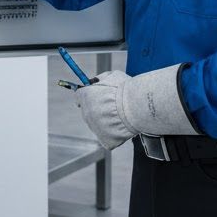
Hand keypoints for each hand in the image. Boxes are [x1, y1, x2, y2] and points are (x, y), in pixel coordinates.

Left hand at [76, 65, 197, 150]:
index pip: (79, 97)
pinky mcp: (105, 140)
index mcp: (84, 96)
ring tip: (122, 115)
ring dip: (107, 120)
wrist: (137, 106)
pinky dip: (115, 133)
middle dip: (99, 108)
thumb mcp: (112, 76)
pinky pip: (108, 137)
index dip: (88, 95)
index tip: (96, 95)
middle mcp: (86, 113)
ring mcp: (95, 128)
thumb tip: (95, 82)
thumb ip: (100, 79)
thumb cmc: (126, 89)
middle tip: (114, 105)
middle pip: (89, 111)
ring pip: (99, 124)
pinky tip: (124, 126)